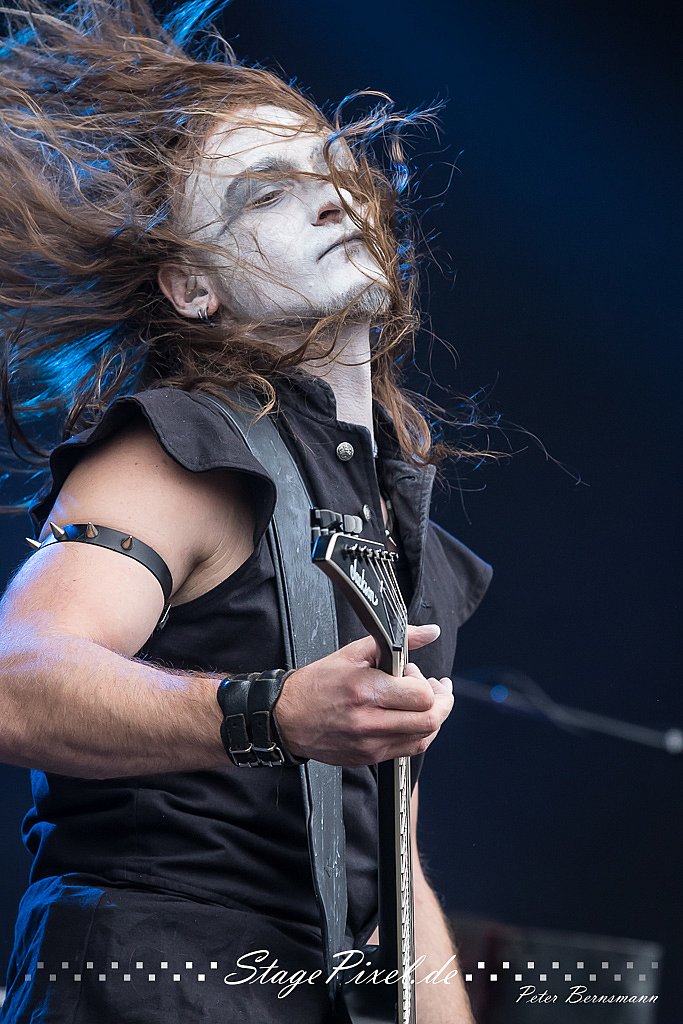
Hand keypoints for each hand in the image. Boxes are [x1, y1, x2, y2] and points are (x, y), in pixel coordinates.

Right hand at [274, 624, 453, 766]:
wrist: (286, 718)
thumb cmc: (317, 683)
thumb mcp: (354, 652)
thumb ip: (398, 639)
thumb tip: (430, 632)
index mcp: (366, 691)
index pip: (421, 696)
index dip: (426, 682)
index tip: (413, 672)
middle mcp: (370, 722)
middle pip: (430, 721)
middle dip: (442, 702)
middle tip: (435, 688)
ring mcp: (370, 745)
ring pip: (423, 739)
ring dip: (432, 719)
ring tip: (423, 702)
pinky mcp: (368, 758)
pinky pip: (407, 751)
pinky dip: (417, 733)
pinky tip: (410, 718)